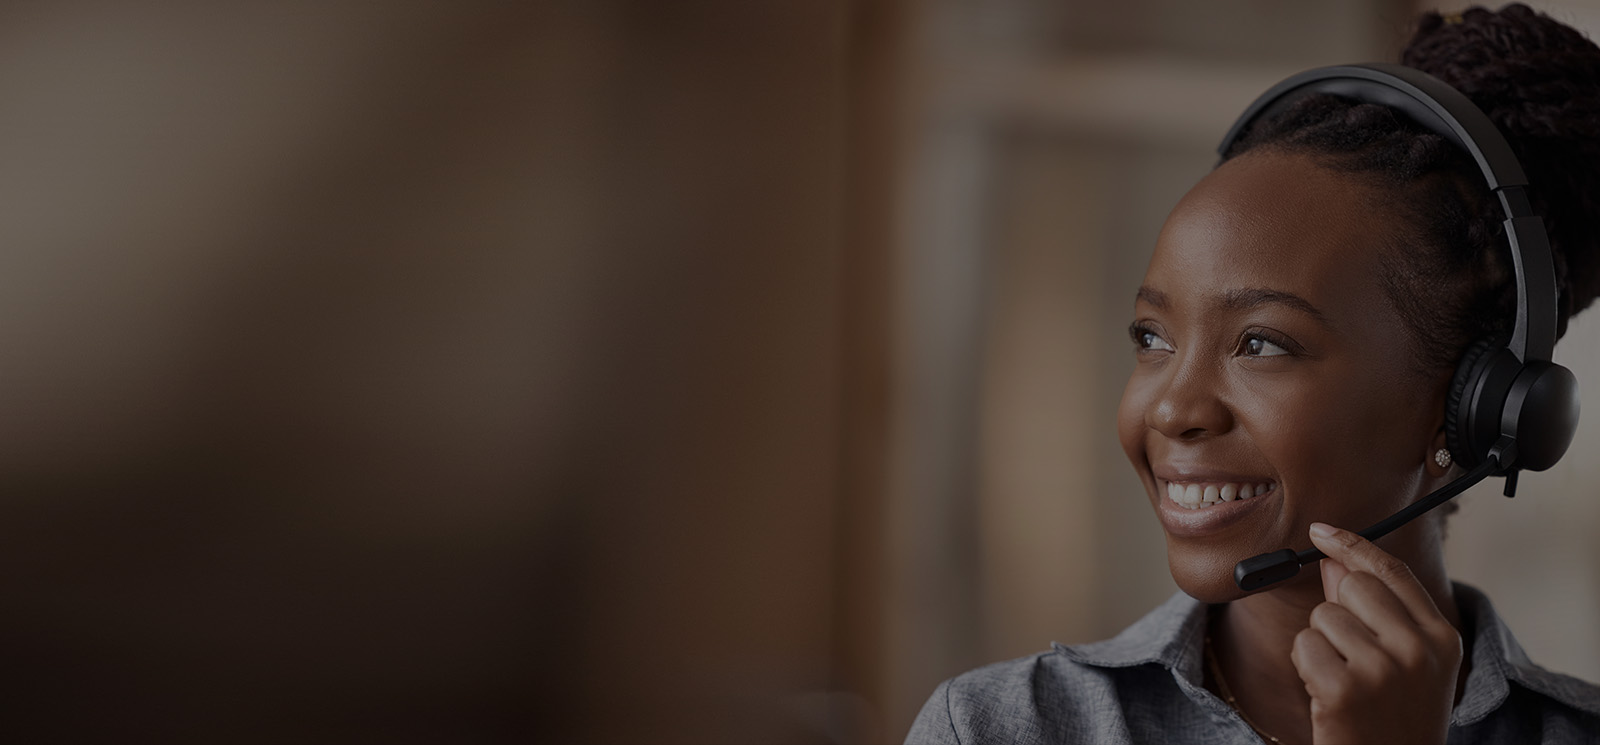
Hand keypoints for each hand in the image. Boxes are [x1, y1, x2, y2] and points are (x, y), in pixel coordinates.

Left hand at [1290, 523, 1461, 744]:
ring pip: (1323, 616)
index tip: (1322, 532)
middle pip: (1353, 586)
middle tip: (1350, 655)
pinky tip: (1327, 695)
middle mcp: (1418, 650)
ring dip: (1321, 645)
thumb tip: (1334, 561)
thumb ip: (1374, 610)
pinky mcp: (1344, 690)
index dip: (1353, 545)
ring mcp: (1383, 669)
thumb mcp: (1402, 662)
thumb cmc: (1394, 716)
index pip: (1392, 572)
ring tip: (1344, 681)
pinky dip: (1305, 666)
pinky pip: (1304, 645)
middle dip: (1338, 611)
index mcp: (1441, 638)